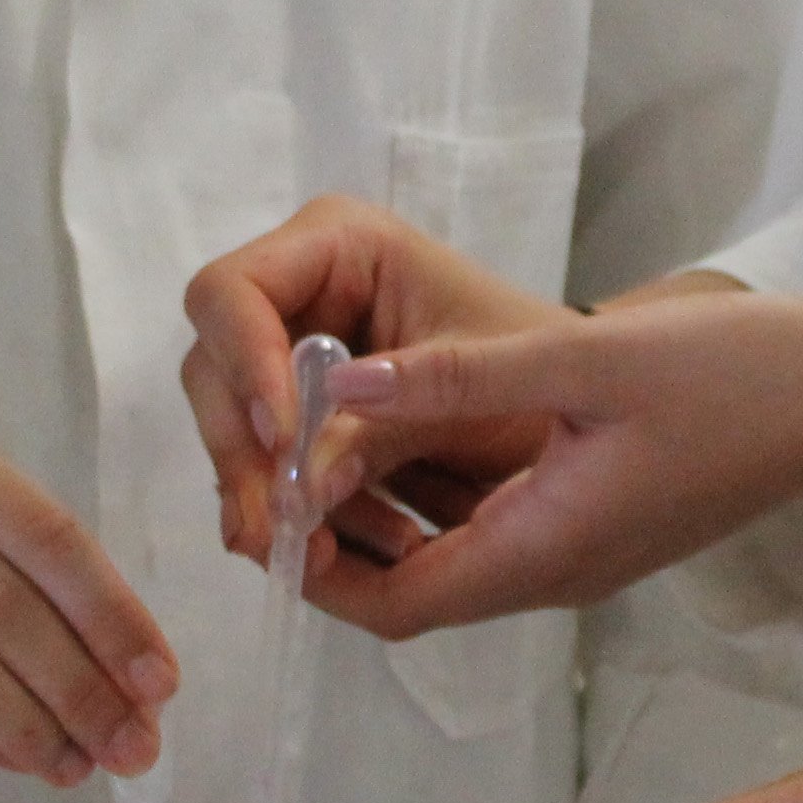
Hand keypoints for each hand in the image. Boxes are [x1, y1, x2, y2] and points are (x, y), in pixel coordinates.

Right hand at [181, 195, 569, 569]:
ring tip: (315, 558)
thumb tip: (299, 486)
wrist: (587, 396)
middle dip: (244, 453)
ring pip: (233, 426)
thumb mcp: (471, 385)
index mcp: (334, 245)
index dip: (244, 365)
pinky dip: (294, 512)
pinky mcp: (301, 413)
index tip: (282, 443)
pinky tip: (328, 554)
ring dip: (267, 496)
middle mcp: (297, 290)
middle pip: (214, 366)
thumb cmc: (541, 361)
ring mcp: (291, 352)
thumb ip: (385, 424)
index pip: (233, 294)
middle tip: (274, 531)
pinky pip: (267, 465)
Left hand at [185, 199, 802, 636]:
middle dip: (328, 549)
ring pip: (445, 561)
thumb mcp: (589, 360)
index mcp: (545, 550)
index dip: (315, 570)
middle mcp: (555, 570)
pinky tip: (397, 426)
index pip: (396, 604)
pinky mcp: (598, 518)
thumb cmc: (735, 374)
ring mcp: (580, 549)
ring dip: (373, 521)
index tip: (257, 506)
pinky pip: (486, 531)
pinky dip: (427, 498)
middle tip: (267, 468)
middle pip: (410, 593)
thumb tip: (339, 387)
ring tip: (310, 439)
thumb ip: (460, 377)